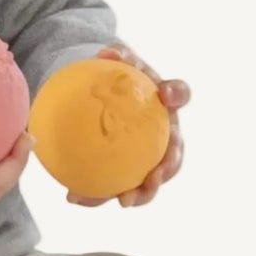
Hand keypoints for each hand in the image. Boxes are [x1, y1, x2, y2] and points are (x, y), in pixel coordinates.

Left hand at [65, 43, 189, 208]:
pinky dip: (98, 193)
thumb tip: (107, 53)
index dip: (177, 95)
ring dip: (143, 193)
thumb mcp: (115, 61)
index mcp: (165, 100)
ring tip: (125, 201)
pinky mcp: (129, 169)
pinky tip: (75, 197)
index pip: (180, 93)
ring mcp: (151, 153)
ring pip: (153, 178)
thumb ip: (115, 56)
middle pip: (175, 152)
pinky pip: (118, 184)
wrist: (101, 93)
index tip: (166, 97)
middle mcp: (165, 130)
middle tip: (155, 177)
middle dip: (168, 168)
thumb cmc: (115, 76)